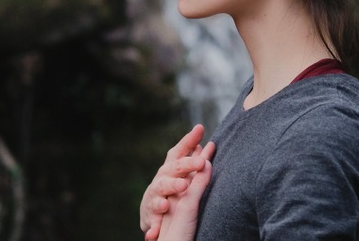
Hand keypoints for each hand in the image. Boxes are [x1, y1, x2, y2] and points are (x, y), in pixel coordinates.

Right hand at [140, 124, 215, 239]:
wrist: (152, 217)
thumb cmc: (170, 194)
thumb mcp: (182, 178)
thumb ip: (194, 164)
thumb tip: (208, 146)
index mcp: (170, 171)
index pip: (179, 153)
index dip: (189, 140)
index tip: (200, 129)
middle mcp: (161, 181)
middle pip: (173, 169)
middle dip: (186, 165)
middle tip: (200, 162)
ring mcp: (154, 199)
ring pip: (159, 194)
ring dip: (170, 192)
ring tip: (177, 193)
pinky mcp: (150, 218)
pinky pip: (153, 221)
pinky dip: (154, 226)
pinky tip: (155, 232)